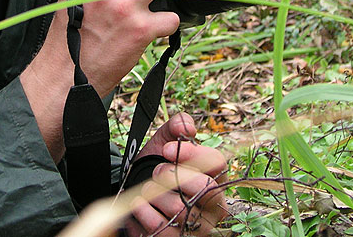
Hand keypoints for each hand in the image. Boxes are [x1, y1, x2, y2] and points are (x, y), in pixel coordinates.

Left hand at [125, 113, 227, 235]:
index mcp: (216, 177)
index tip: (167, 149)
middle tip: (156, 171)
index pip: (217, 162)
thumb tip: (187, 128)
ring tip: (146, 188)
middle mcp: (214, 204)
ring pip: (181, 209)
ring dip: (155, 194)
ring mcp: (199, 227)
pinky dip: (145, 212)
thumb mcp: (164, 141)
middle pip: (205, 189)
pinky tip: (139, 204)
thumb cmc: (156, 166)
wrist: (135, 192)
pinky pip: (162, 228)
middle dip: (174, 176)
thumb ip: (176, 126)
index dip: (191, 153)